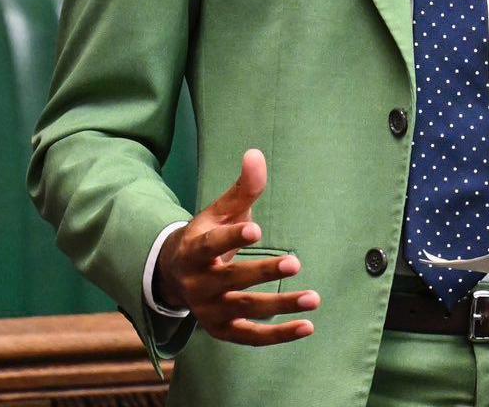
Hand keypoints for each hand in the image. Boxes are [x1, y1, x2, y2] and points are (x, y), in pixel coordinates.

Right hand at [155, 150, 317, 345]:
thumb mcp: (219, 213)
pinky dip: (278, 335)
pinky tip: (307, 327)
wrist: (174, 277)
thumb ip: (242, 189)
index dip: (233, 238)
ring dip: (280, 306)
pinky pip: (252, 336)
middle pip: (232, 279)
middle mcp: (198, 283)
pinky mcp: (222, 330)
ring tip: (314, 297)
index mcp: (194, 250)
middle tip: (294, 263)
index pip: (212, 244)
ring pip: (246, 309)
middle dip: (263, 273)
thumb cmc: (205, 237)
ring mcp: (209, 310)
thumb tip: (256, 153)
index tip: (255, 230)